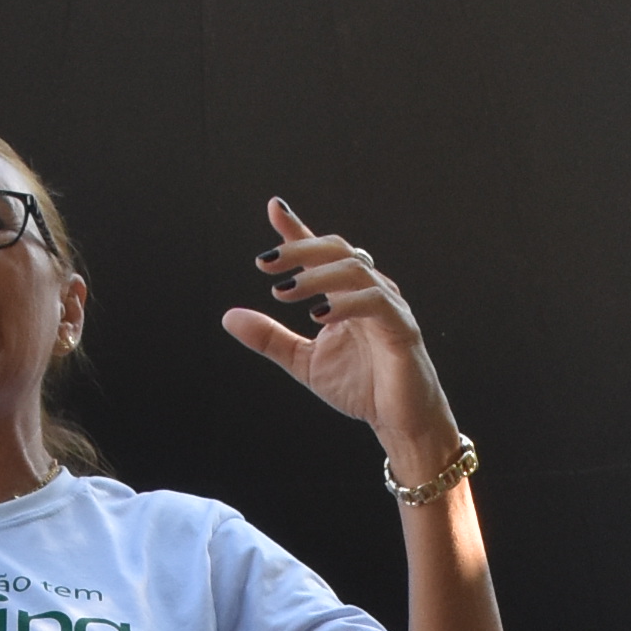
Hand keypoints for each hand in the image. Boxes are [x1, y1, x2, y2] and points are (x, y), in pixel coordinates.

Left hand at [223, 199, 459, 476]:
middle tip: (266, 263)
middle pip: (337, 249)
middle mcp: (369, 290)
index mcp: (346, 293)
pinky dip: (346, 304)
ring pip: (355, 270)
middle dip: (301, 249)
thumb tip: (228, 316)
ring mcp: (388, 306)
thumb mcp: (304, 362)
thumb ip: (270, 338)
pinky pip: (376, 303)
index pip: (321, 253)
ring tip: (283, 293)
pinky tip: (319, 315)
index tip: (274, 208)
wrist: (400, 421)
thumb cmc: (361, 387)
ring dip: (316, 277)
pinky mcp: (402, 327)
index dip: (298, 229)